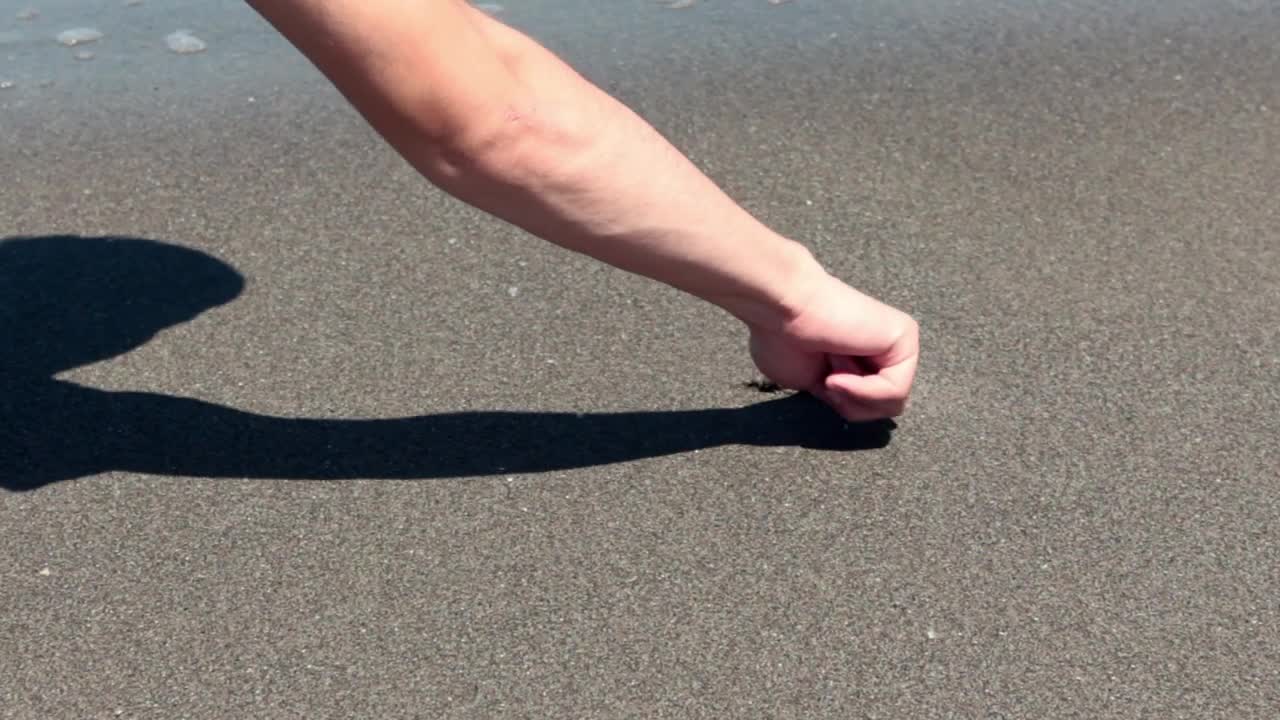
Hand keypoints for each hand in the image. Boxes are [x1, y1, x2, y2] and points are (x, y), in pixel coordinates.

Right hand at [747, 270, 918, 420]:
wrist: (783, 307)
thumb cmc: (783, 337)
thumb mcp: (814, 384)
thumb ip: (844, 395)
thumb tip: (864, 404)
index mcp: (863, 356)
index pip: (869, 405)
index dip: (841, 404)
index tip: (819, 382)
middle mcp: (884, 346)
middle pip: (885, 407)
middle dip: (851, 403)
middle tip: (827, 377)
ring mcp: (898, 341)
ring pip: (894, 403)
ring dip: (855, 394)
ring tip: (833, 366)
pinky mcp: (905, 336)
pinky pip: (896, 390)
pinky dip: (863, 391)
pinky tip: (840, 371)